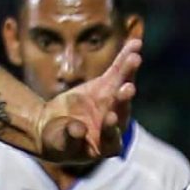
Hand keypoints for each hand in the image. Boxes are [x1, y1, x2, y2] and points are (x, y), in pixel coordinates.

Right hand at [35, 37, 140, 166]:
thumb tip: (79, 130)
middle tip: (128, 88)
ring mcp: (112, 104)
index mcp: (105, 145)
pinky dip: (125, 58)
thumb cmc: (57, 141)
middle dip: (123, 100)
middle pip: (121, 111)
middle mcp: (114, 124)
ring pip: (122, 87)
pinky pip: (118, 72)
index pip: (112, 138)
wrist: (53, 126)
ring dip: (129, 73)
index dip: (111, 129)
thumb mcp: (60, 141)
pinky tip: (135, 45)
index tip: (109, 118)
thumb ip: (70, 136)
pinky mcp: (106, 87)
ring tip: (134, 58)